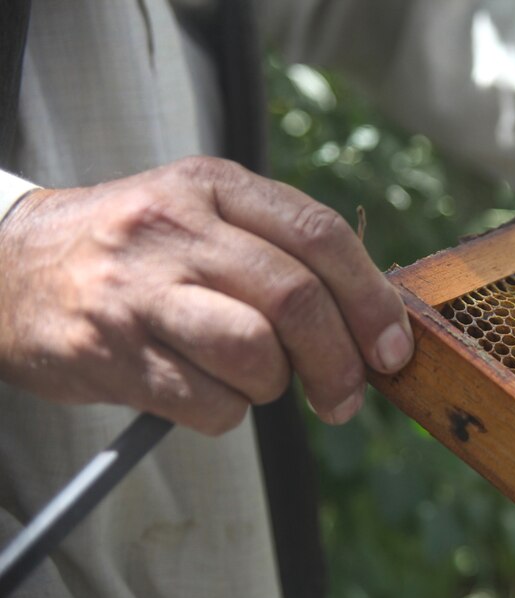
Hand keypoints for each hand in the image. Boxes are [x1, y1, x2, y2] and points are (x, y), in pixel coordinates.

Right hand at [0, 157, 412, 434]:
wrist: (9, 268)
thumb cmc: (134, 253)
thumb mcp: (202, 216)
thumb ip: (280, 252)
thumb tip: (371, 321)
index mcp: (214, 186)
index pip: (320, 236)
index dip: (372, 300)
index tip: (394, 350)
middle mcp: (176, 228)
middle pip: (298, 299)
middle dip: (341, 362)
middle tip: (346, 396)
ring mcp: (139, 289)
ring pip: (256, 355)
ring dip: (274, 386)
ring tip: (251, 379)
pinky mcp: (112, 351)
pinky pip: (209, 403)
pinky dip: (225, 412)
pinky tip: (198, 388)